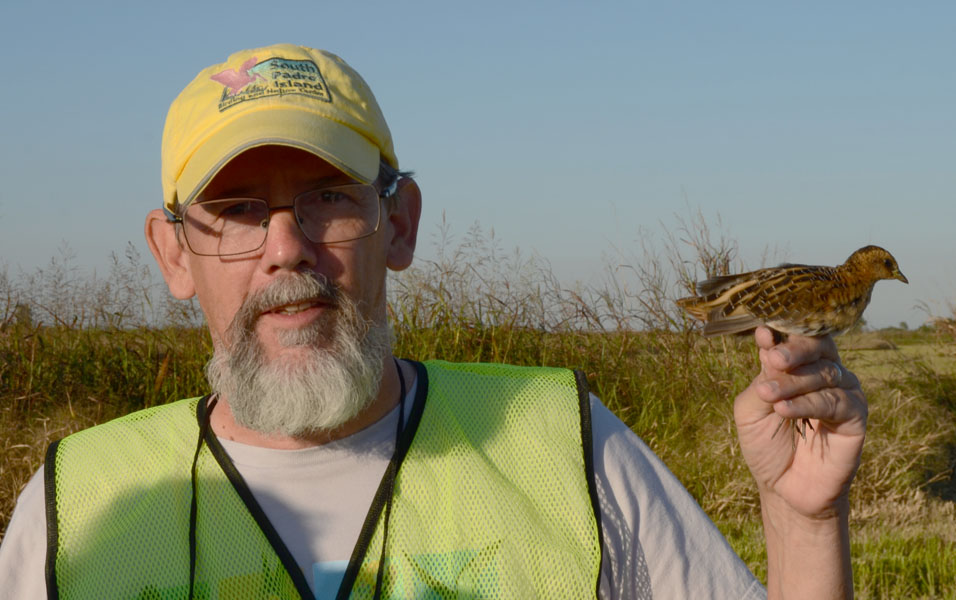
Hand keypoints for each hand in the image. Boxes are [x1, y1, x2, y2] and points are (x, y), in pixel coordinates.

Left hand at [734, 327, 866, 518]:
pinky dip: (807, 403)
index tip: (762, 332)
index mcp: (797, 366)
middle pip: (817, 346)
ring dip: (793, 382)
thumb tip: (767, 339)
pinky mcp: (856, 416)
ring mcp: (843, 392)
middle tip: (774, 358)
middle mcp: (823, 373)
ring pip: (824, 373)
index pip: (794, 339)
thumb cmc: (766, 445)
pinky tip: (784, 409)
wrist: (784, 488)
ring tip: (768, 396)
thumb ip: (761, 377)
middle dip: (794, 350)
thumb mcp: (751, 409)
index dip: (781, 333)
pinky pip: (834, 402)